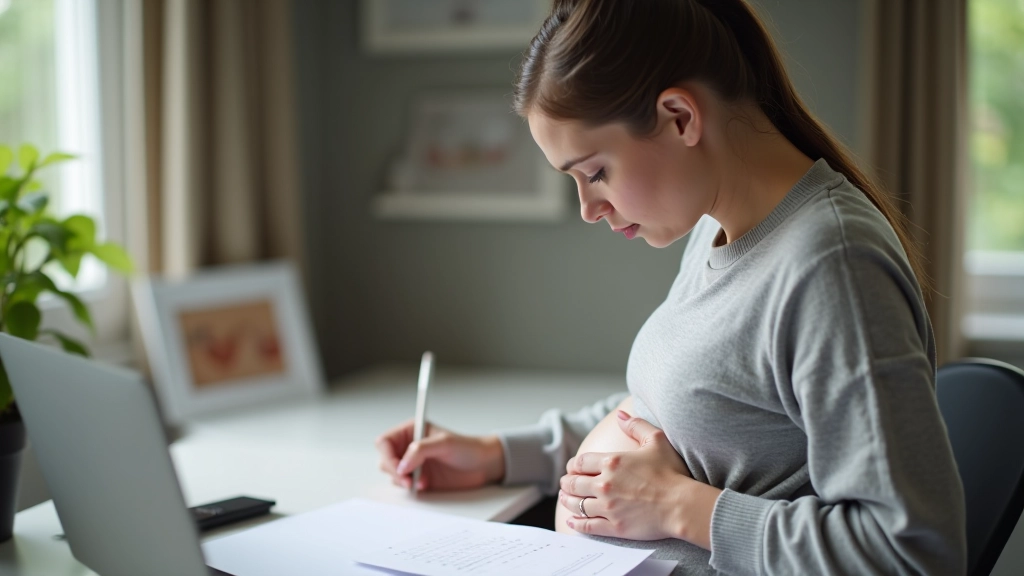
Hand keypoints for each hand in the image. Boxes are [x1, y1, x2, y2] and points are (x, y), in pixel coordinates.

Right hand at [375, 419, 504, 491]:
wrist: (483, 465)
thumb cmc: (467, 448)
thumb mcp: (444, 443)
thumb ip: (420, 450)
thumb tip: (402, 465)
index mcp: (412, 430)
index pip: (385, 442)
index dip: (387, 456)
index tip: (399, 468)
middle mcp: (409, 446)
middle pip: (385, 459)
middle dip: (394, 471)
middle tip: (408, 480)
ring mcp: (414, 463)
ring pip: (393, 474)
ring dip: (403, 480)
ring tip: (421, 482)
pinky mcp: (420, 478)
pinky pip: (404, 485)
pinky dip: (410, 488)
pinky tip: (424, 486)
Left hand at [558, 410, 697, 540]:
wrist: (682, 505)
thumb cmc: (672, 472)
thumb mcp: (656, 440)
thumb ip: (636, 425)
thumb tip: (620, 415)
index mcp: (611, 462)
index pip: (580, 463)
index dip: (573, 465)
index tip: (573, 468)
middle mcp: (604, 484)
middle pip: (574, 483)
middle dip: (567, 483)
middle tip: (565, 484)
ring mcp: (608, 507)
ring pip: (577, 504)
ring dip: (567, 501)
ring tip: (565, 500)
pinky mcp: (614, 526)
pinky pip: (587, 526)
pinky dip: (577, 523)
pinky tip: (572, 521)